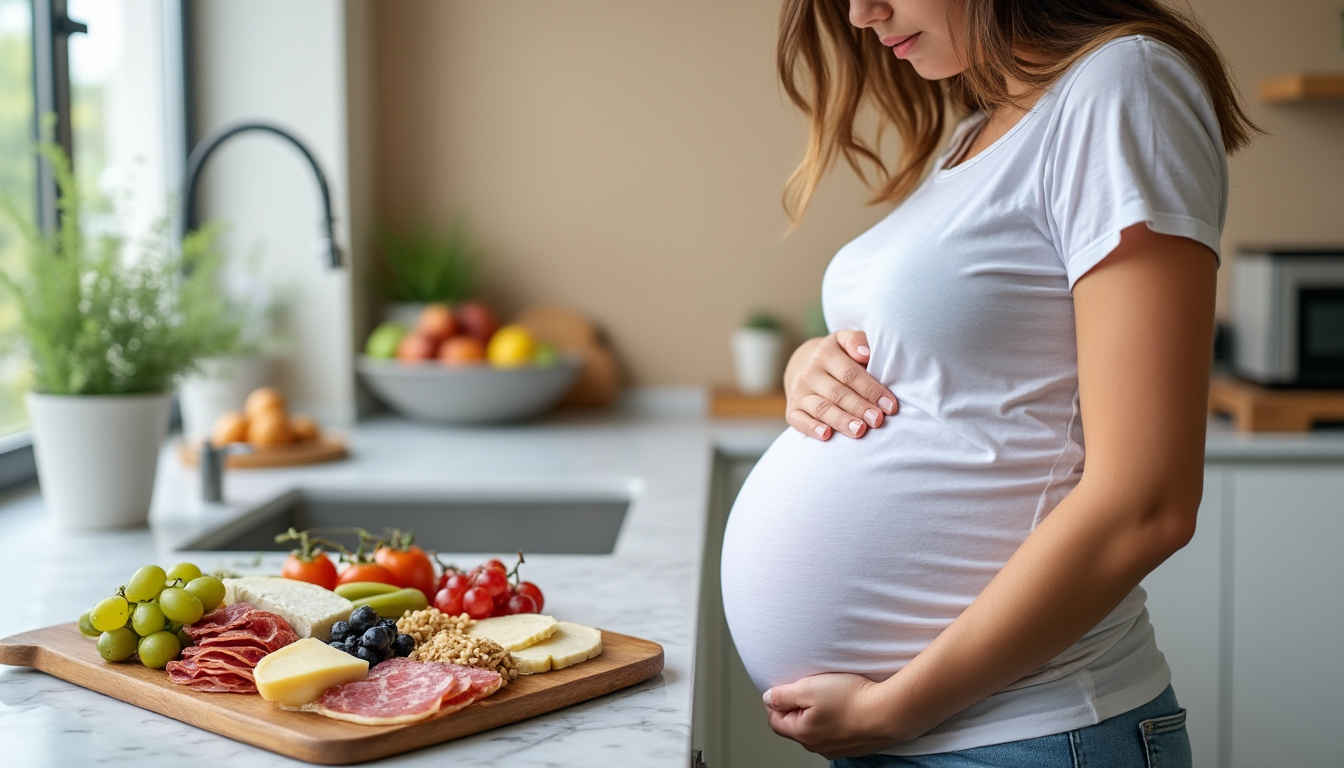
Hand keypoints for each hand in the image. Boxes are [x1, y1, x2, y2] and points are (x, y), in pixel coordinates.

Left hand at [764, 672, 901, 757]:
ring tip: (832, 696)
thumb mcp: (808, 688)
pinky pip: (836, 732)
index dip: (777, 701)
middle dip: (798, 706)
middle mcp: (817, 746)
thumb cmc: (850, 698)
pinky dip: (837, 719)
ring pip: (817, 729)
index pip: (775, 720)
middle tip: (811, 688)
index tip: (787, 686)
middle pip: (796, 725)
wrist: (889, 712)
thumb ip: (783, 694)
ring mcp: (836, 748)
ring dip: (818, 713)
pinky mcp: (854, 745)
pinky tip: (847, 707)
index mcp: (802, 733)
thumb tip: (768, 698)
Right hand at [783, 330, 896, 440]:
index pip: (850, 374)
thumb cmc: (837, 356)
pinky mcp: (791, 410)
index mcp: (825, 353)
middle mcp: (809, 373)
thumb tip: (865, 354)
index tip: (890, 406)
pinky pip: (799, 421)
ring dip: (841, 420)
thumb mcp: (844, 341)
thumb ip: (856, 341)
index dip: (871, 390)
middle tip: (877, 420)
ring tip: (860, 431)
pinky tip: (827, 436)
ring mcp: (798, 392)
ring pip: (821, 408)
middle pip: (837, 393)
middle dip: (859, 408)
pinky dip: (812, 428)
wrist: (802, 365)